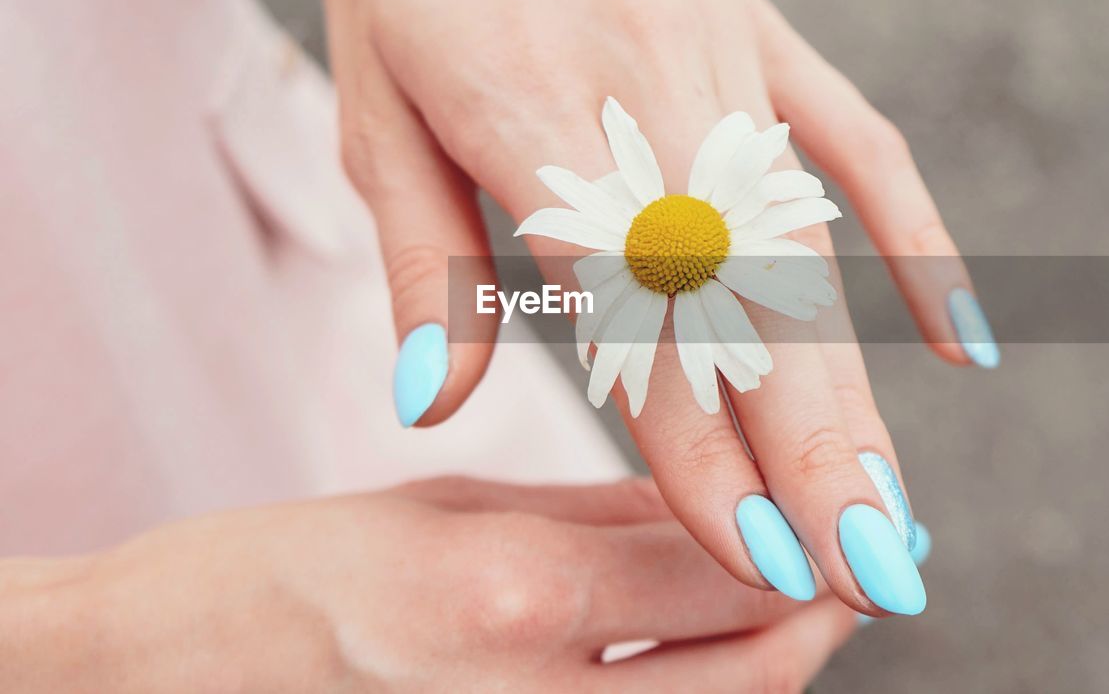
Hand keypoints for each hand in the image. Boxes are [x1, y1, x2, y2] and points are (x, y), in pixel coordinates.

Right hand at [3, 478, 854, 692]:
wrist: (175, 672)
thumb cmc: (300, 564)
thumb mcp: (452, 504)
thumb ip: (601, 514)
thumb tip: (724, 502)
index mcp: (515, 588)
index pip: (728, 564)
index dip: (815, 537)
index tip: (865, 510)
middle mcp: (533, 693)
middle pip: (754, 671)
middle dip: (825, 614)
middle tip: (863, 561)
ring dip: (780, 664)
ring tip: (804, 600)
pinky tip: (714, 653)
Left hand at [325, 0, 987, 612]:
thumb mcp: (378, 111)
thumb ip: (423, 265)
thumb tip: (431, 400)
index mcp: (553, 148)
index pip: (644, 339)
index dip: (704, 461)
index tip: (760, 561)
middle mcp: (666, 125)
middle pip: (756, 322)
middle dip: (815, 464)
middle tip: (876, 576)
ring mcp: (733, 83)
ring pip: (813, 264)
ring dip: (858, 394)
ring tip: (896, 506)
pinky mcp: (768, 47)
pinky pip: (862, 151)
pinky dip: (919, 244)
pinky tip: (961, 339)